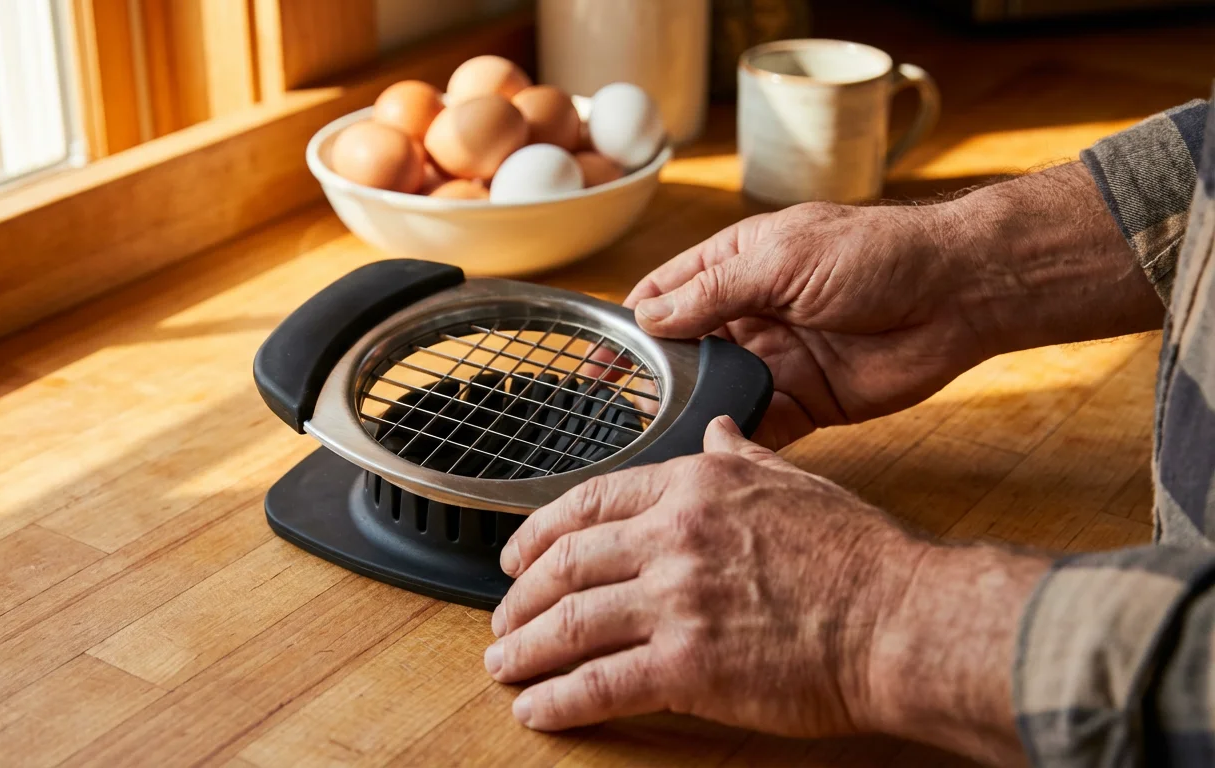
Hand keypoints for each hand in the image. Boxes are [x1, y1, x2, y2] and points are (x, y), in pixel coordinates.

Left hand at [483, 415, 927, 736]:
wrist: (900, 618)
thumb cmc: (859, 555)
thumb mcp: (794, 481)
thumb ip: (741, 458)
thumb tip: (718, 432)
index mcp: (692, 487)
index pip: (586, 503)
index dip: (536, 533)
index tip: (515, 556)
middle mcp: (671, 536)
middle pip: (563, 564)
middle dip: (519, 597)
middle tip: (502, 619)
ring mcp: (675, 601)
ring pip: (568, 623)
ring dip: (523, 649)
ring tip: (502, 666)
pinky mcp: (687, 667)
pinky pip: (599, 684)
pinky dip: (558, 699)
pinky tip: (538, 710)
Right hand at [624, 164, 1162, 448]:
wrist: (959, 294)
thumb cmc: (875, 254)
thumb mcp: (781, 260)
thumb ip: (713, 292)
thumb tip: (650, 318)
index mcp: (739, 265)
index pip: (667, 295)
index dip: (631, 327)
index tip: (597, 362)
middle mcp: (752, 314)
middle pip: (686, 351)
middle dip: (654, 380)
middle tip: (619, 414)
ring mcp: (779, 359)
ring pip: (718, 392)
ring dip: (692, 412)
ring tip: (655, 442)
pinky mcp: (809, 401)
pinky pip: (760, 425)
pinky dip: (735, 440)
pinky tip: (709, 458)